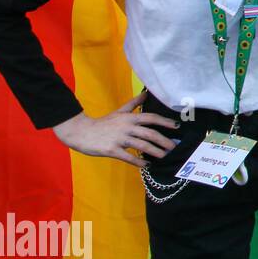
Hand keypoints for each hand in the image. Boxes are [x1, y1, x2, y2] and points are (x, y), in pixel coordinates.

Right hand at [52, 90, 178, 168]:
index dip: (164, 121)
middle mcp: (126, 127)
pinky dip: (138, 161)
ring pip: (141, 145)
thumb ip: (133, 104)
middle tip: (174, 147)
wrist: (80, 132)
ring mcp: (119, 139)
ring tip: (164, 156)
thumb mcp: (119, 111)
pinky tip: (147, 165)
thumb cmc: (102, 123)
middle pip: (150, 133)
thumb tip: (146, 93)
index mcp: (129, 118)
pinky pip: (128, 157)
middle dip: (164, 141)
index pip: (151, 118)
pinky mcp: (111, 150)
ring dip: (155, 152)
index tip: (176, 126)